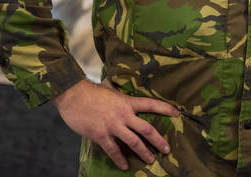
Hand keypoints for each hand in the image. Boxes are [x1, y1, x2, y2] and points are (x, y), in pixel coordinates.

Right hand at [52, 78, 179, 170]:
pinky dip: (119, 159)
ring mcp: (113, 125)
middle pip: (147, 129)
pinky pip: (113, 150)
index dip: (166, 109)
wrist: (73, 95)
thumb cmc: (91, 91)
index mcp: (127, 102)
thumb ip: (118, 92)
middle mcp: (123, 114)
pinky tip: (124, 165)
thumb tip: (120, 85)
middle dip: (159, 141)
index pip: (151, 104)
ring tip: (150, 160)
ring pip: (133, 142)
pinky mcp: (100, 135)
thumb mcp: (110, 89)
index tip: (177, 114)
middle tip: (167, 149)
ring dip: (143, 152)